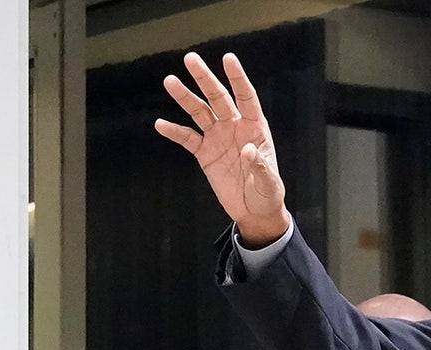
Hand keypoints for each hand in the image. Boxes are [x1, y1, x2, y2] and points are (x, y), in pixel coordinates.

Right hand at [155, 52, 289, 246]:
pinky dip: (174, 132)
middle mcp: (235, 127)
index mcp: (255, 128)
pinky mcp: (205, 153)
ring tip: (170, 81)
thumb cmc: (268, 194)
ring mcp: (218, 138)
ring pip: (199, 112)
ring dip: (185, 98)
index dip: (237, 78)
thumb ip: (259, 165)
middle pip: (218, 98)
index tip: (228, 59)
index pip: (246, 97)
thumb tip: (247, 149)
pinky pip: (187, 139)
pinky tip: (161, 124)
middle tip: (190, 59)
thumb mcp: (269, 183)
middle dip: (205, 79)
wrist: (254, 211)